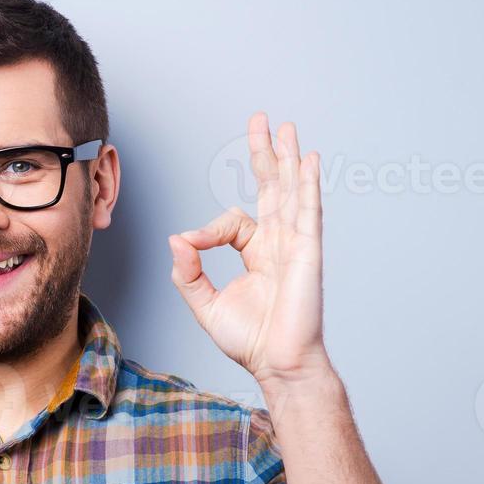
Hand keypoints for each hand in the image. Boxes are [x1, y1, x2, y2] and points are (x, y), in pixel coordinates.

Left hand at [168, 112, 333, 389]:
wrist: (276, 363)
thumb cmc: (249, 339)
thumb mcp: (204, 303)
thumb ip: (187, 271)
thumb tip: (175, 237)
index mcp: (258, 253)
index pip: (234, 221)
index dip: (207, 230)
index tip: (189, 245)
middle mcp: (279, 243)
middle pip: (272, 188)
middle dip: (265, 154)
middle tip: (261, 120)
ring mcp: (296, 244)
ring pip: (291, 191)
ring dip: (288, 158)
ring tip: (286, 128)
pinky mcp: (308, 252)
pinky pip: (308, 211)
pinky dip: (308, 183)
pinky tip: (308, 159)